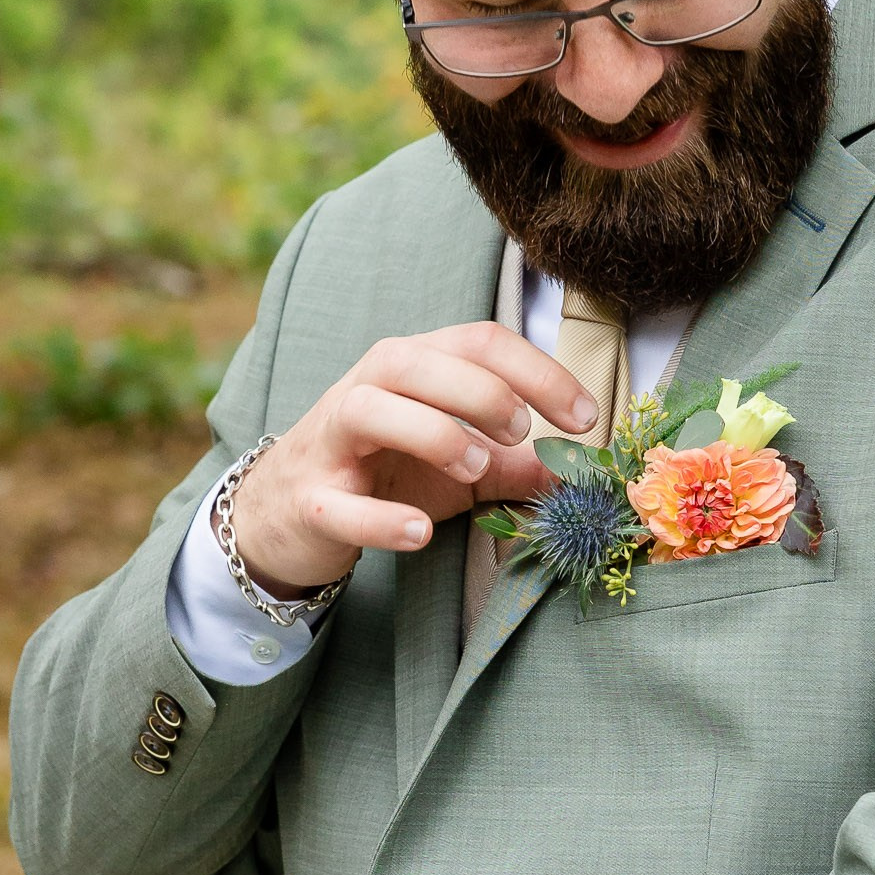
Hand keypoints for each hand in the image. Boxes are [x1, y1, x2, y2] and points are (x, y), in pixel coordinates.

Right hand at [228, 327, 597, 596]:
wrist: (290, 515)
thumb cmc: (385, 475)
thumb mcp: (462, 466)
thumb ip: (517, 464)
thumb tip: (578, 471)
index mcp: (413, 368)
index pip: (478, 342)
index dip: (539, 372)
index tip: (585, 417)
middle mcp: (367, 389)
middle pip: (419, 362)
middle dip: (481, 391)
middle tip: (522, 432)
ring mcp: (332, 443)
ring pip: (370, 409)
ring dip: (432, 433)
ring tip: (475, 466)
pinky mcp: (310, 501)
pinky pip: (341, 505)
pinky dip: (381, 518)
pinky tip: (419, 532)